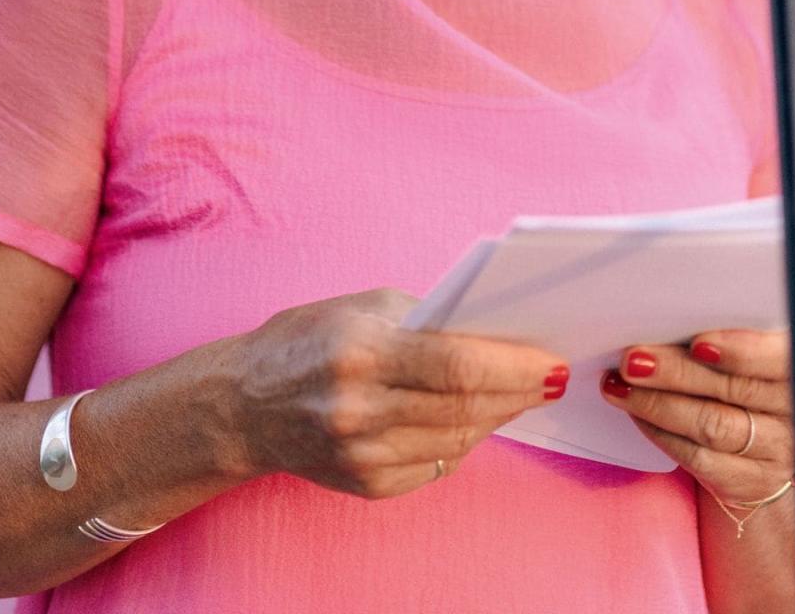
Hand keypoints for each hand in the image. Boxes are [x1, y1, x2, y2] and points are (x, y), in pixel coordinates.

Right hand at [225, 287, 569, 499]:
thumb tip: (494, 335)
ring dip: (497, 416)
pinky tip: (476, 418)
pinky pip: (435, 464)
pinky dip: (463, 440)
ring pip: (457, 441)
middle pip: (464, 408)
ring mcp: (361, 456)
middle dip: (517, 392)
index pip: (456, 366)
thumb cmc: (307, 339)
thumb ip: (427, 319)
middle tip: (551, 377)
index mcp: (361, 353)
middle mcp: (359, 410)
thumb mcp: (362, 307)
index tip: (551, 361)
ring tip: (521, 393)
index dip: (512, 366)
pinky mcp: (365, 485)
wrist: (243, 404)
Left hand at [599, 325, 794, 505]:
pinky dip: (660, 431)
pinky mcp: (750, 481)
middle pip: (734, 388)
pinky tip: (633, 412)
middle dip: (676, 372)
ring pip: (712, 425)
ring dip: (657, 403)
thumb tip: (667, 300)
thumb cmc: (748, 367)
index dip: (742, 350)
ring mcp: (780, 449)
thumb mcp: (754, 336)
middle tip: (631, 359)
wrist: (770, 443)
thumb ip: (730, 319)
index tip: (700, 344)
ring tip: (617, 384)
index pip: (781, 354)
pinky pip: (699, 457)